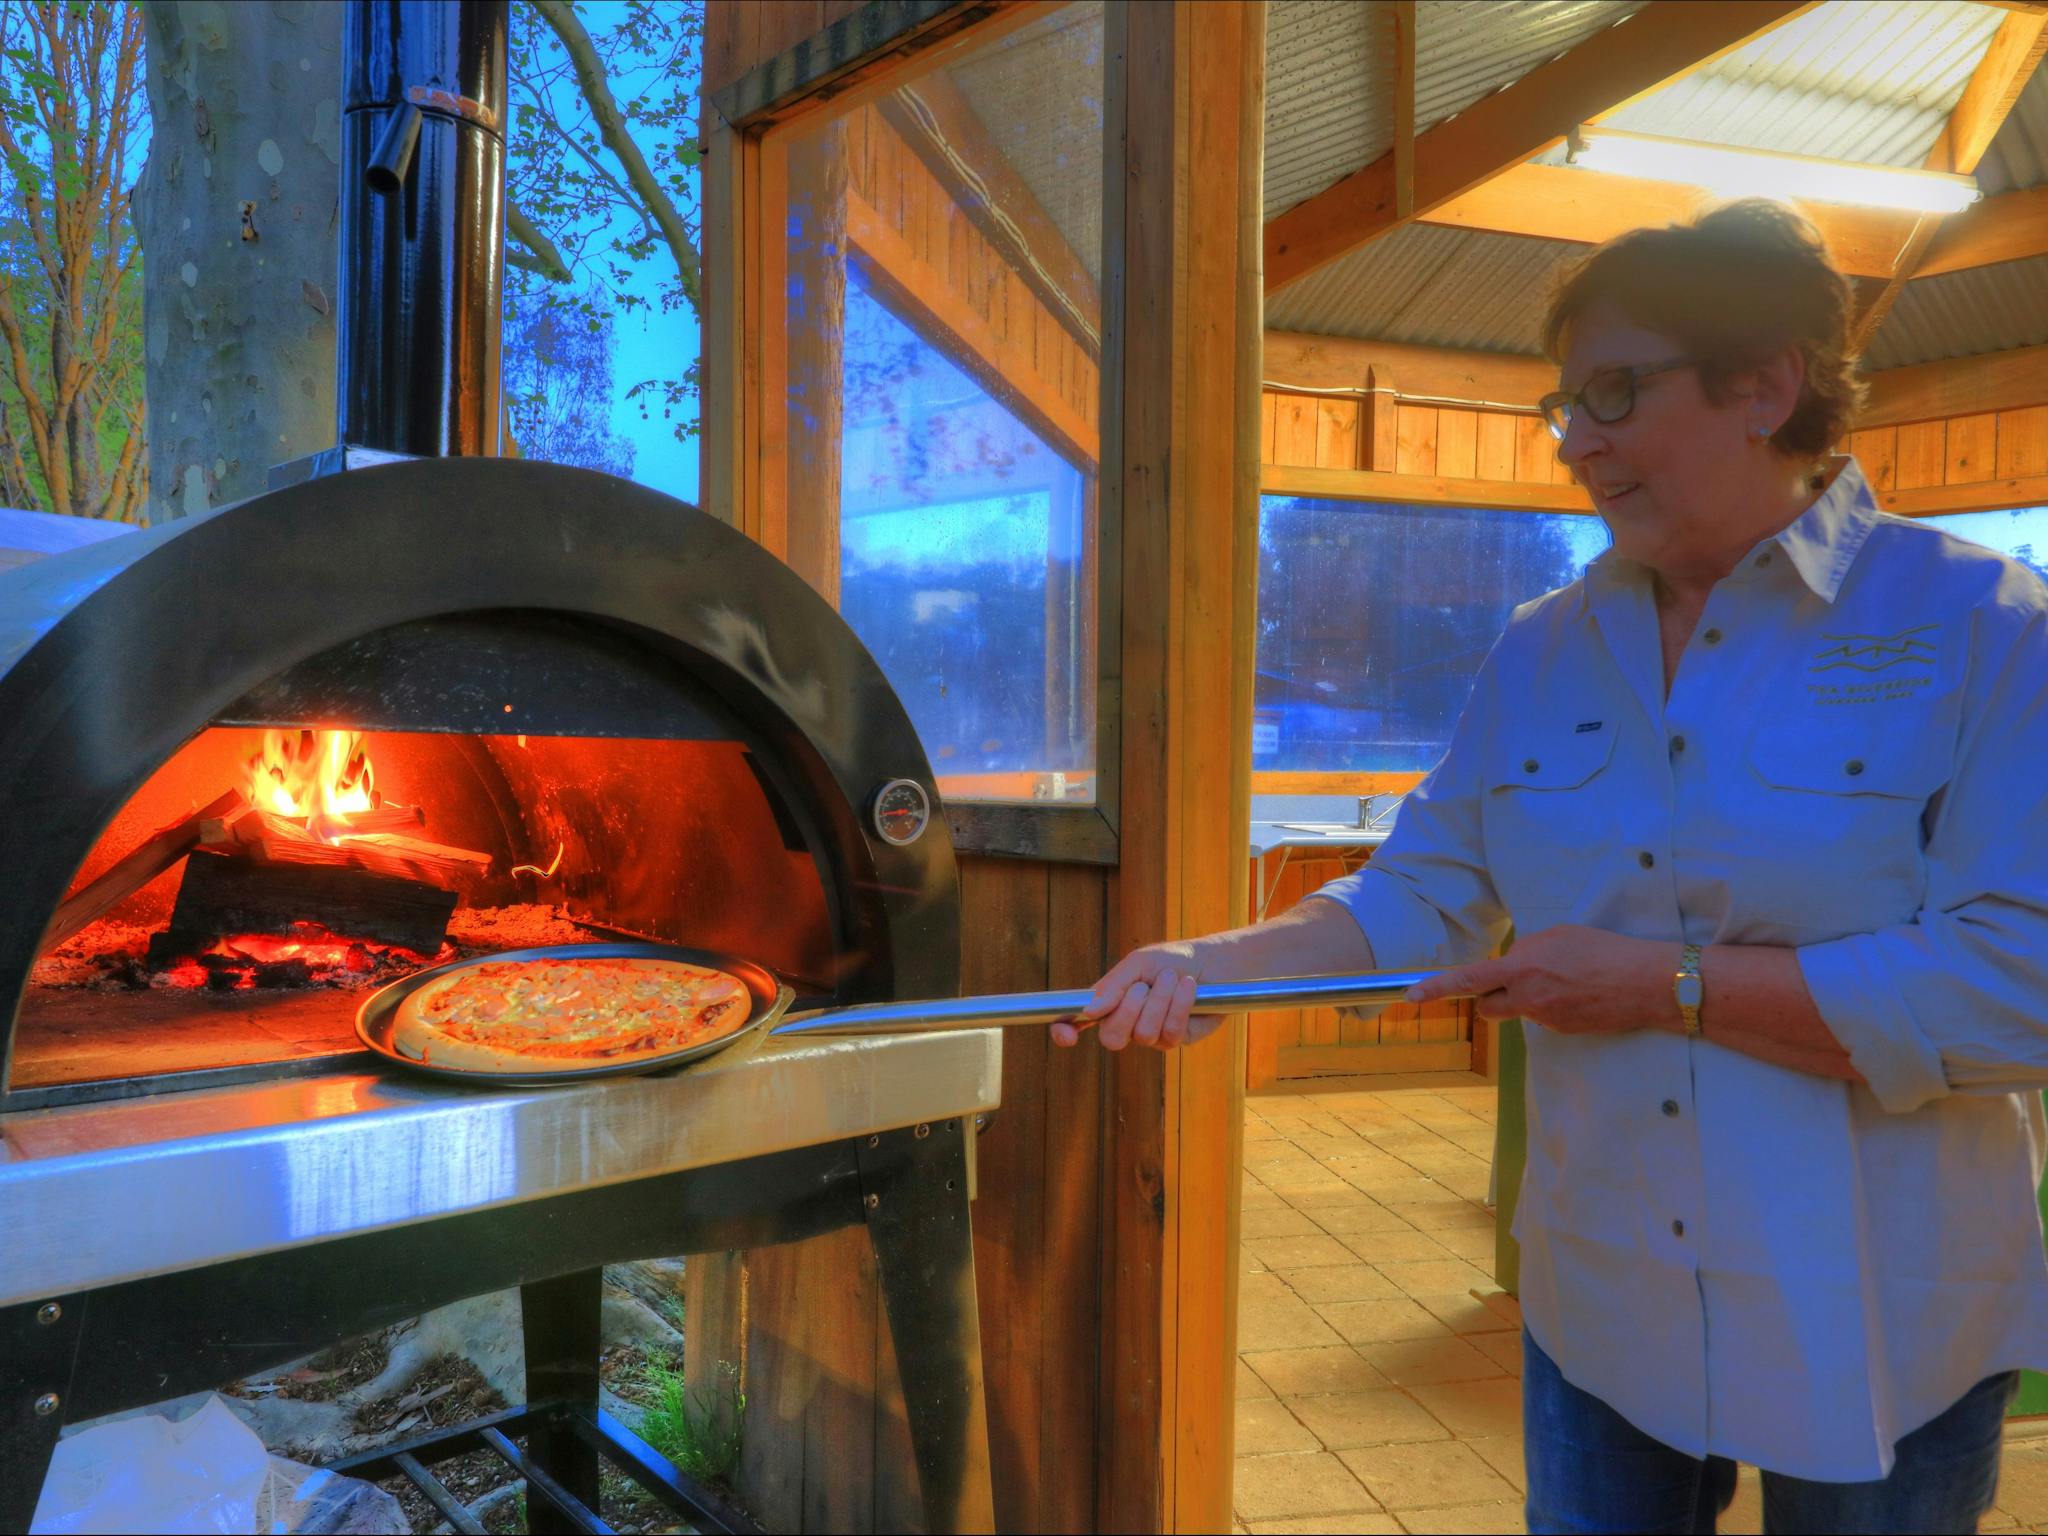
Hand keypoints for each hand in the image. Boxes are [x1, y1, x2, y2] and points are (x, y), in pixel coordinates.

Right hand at [1054, 940, 1211, 1049]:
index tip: (1066, 1034)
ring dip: (1160, 1000)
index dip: (1065, 1031)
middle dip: (1128, 1011)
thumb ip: (1113, 986)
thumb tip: (1089, 1010)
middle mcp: (1127, 1023)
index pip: (1077, 1021)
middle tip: (1143, 987)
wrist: (1211, 962)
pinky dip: (1180, 1005)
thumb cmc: (1171, 960)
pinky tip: (1189, 988)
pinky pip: (1170, 1033)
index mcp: (1109, 1001)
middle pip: (1111, 1038)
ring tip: (1172, 978)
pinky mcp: (1176, 1040)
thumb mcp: (1139, 963)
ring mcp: (1151, 1035)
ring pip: (1143, 1034)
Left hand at [1404, 925, 1676, 1034]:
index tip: (1411, 995)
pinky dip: (1553, 1005)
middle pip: (1488, 1006)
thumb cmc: (1604, 950)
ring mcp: (1545, 1018)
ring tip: (1564, 980)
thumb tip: (1513, 963)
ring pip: (1520, 1010)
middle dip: (1489, 997)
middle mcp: (1528, 997)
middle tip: (1511, 982)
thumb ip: (1526, 951)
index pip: (1469, 979)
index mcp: (1522, 967)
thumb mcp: (1558, 936)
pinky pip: (1544, 1017)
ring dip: (1528, 998)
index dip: (1438, 987)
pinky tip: (1579, 993)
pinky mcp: (1562, 1031)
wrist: (1646, 983)